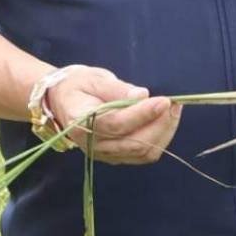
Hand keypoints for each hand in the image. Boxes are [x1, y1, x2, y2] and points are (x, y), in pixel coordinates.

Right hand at [46, 66, 180, 164]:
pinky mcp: (114, 157)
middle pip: (134, 143)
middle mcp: (91, 143)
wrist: (61, 102)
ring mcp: (103, 154)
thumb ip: (116, 88)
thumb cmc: (77, 85)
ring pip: (142, 153)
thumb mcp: (93, 78)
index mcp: (80, 121)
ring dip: (163, 133)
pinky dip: (158, 140)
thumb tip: (142, 95)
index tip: (164, 100)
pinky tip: (164, 122)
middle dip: (160, 124)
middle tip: (174, 104)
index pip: (116, 123)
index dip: (142, 114)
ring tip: (173, 111)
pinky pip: (142, 155)